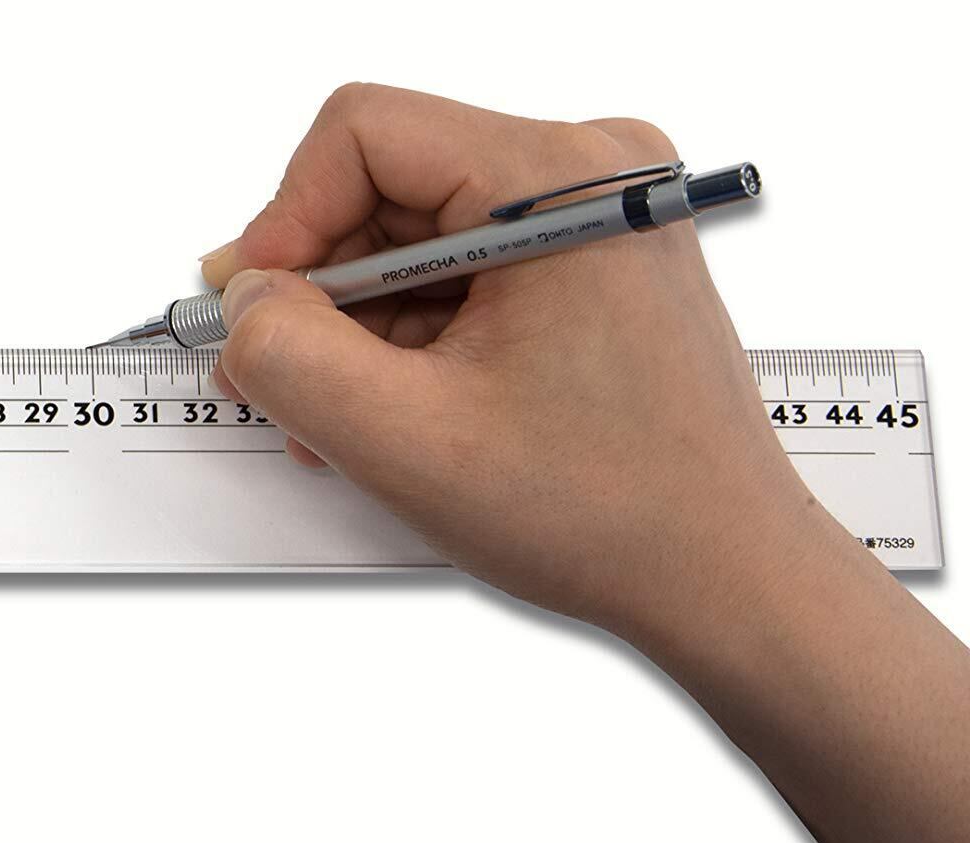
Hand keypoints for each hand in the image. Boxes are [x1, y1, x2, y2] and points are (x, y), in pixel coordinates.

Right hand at [204, 84, 969, 842]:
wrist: (728, 579)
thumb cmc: (613, 513)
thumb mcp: (405, 440)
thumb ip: (288, 355)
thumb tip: (243, 300)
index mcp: (558, 180)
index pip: (362, 134)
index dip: (285, 222)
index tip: (259, 313)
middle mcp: (588, 171)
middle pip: (383, 184)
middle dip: (319, 290)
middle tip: (286, 386)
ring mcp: (595, 214)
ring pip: (411, 234)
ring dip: (359, 327)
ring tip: (351, 422)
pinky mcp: (591, 260)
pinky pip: (457, 268)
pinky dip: (408, 337)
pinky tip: (400, 412)